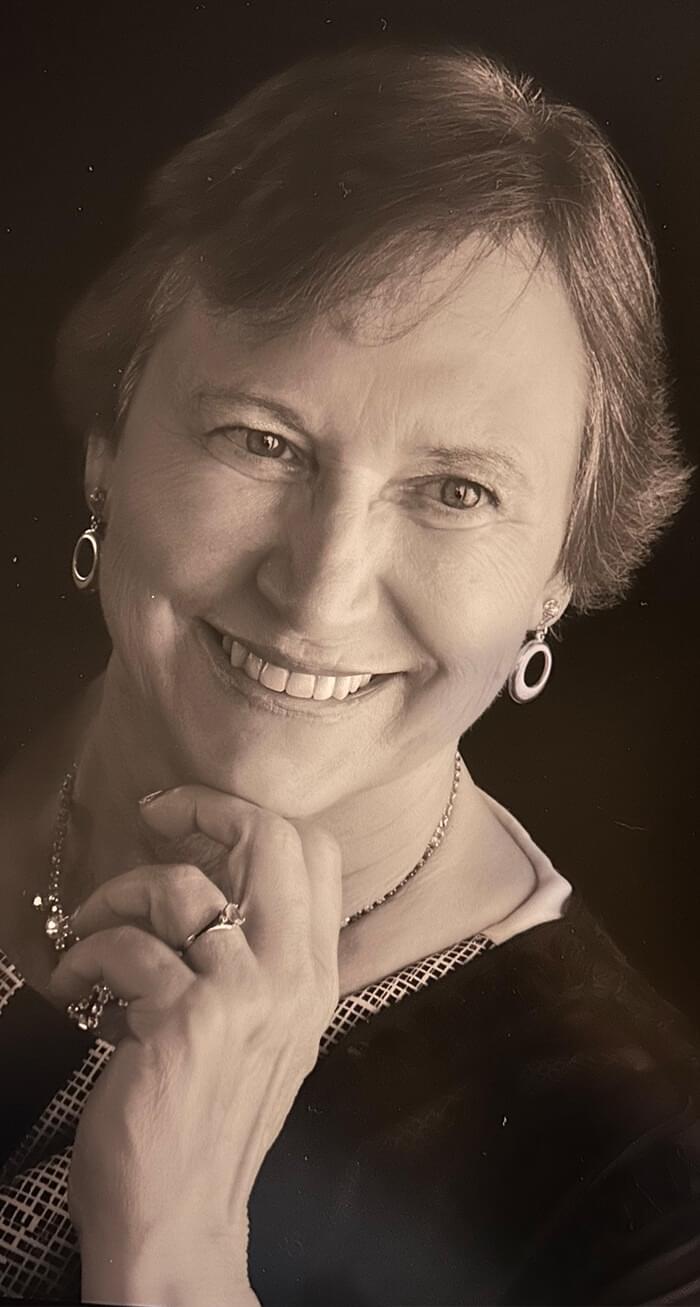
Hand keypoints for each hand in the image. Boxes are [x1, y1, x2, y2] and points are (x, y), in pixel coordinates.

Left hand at [48, 787, 341, 1305]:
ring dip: (117, 895)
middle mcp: (294, 975)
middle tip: (155, 817)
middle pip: (272, 839)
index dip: (250, 815)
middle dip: (204, 809)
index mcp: (316, 974)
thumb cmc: (210, 1124)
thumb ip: (261, 963)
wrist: (180, 1218)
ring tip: (88, 930)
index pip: (317, 853)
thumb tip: (216, 892)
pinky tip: (73, 989)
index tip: (195, 820)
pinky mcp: (184, 1019)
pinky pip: (126, 947)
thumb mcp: (265, 1034)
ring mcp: (244, 994)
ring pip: (180, 886)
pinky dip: (85, 958)